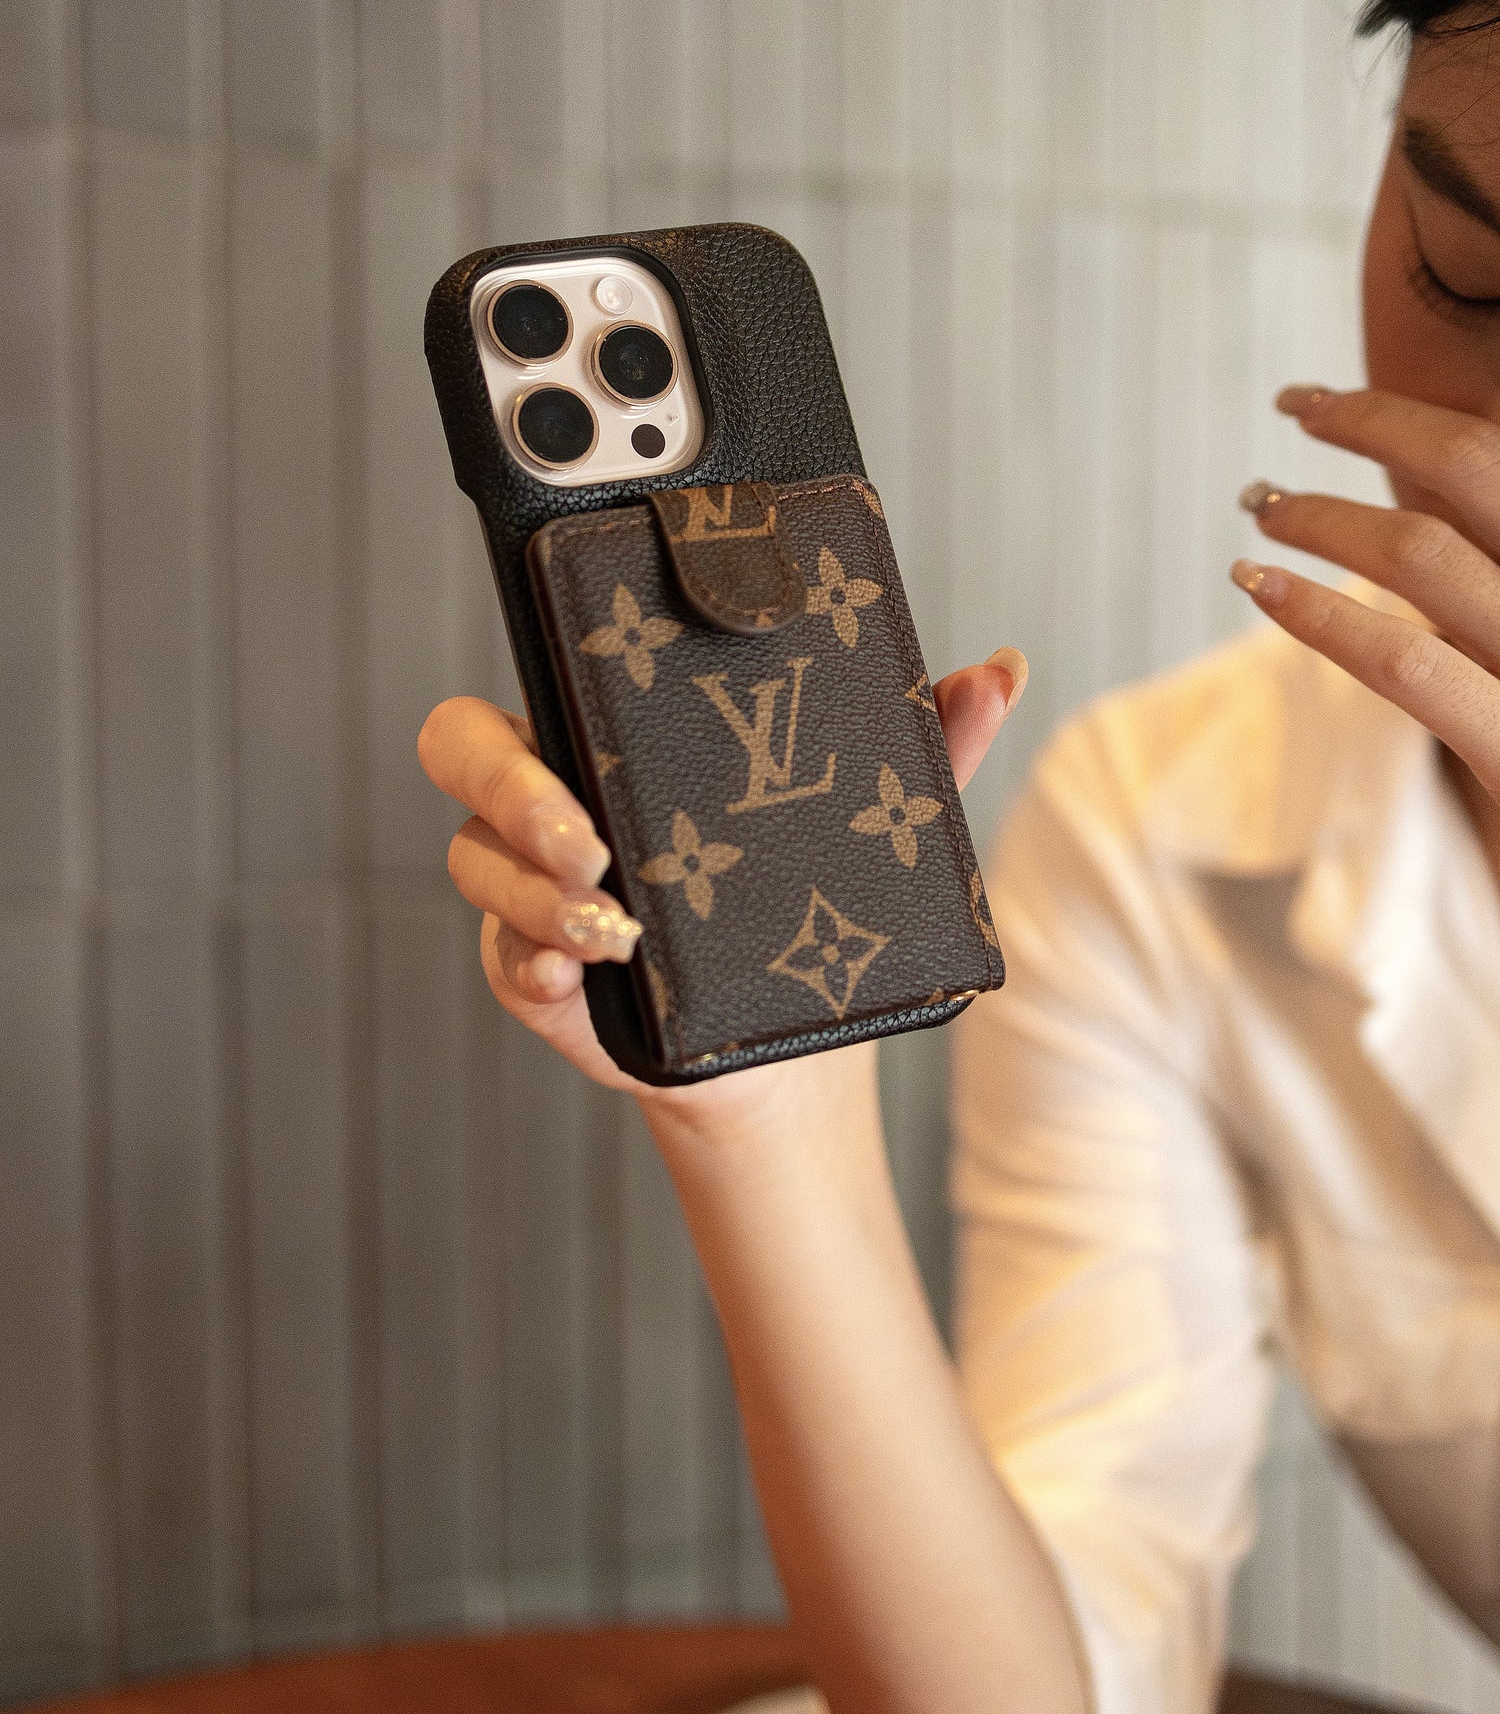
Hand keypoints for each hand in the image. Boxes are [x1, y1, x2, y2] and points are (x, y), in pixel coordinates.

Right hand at [416, 645, 1027, 1114]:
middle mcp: (550, 807)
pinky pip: (502, 962)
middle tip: (591, 846)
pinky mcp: (535, 976)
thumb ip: (926, 745)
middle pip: (461, 753)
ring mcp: (531, 895)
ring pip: (478, 863)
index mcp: (609, 741)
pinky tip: (584, 978)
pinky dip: (535, 966)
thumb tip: (1000, 670)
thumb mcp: (867, 824)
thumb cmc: (805, 905)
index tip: (596, 710)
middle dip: (513, 792)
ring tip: (619, 930)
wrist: (791, 1044)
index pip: (534, 678)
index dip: (532, 675)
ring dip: (538, 899)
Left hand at [1233, 384, 1499, 801]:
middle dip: (1372, 422)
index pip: (1495, 455)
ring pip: (1423, 553)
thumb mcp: (1499, 658)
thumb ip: (1474, 583)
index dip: (1405, 414)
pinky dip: (1321, 613)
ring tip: (1259, 505)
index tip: (1325, 399)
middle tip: (1293, 407)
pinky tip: (1261, 585)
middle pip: (1475, 467)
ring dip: (1322, 516)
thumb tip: (1405, 528)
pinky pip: (1408, 663)